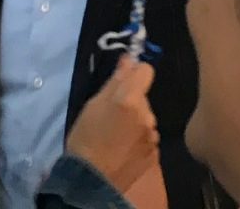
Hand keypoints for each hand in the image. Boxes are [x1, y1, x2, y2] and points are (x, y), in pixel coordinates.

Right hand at [65, 56, 164, 200]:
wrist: (92, 180)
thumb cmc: (85, 138)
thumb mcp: (93, 105)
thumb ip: (114, 81)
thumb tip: (127, 59)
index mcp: (129, 98)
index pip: (146, 71)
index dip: (135, 74)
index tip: (123, 82)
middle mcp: (147, 114)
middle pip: (144, 97)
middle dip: (132, 101)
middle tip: (112, 115)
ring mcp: (152, 135)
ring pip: (146, 117)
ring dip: (136, 121)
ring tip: (116, 135)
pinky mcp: (154, 153)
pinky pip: (147, 136)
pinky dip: (138, 139)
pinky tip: (123, 148)